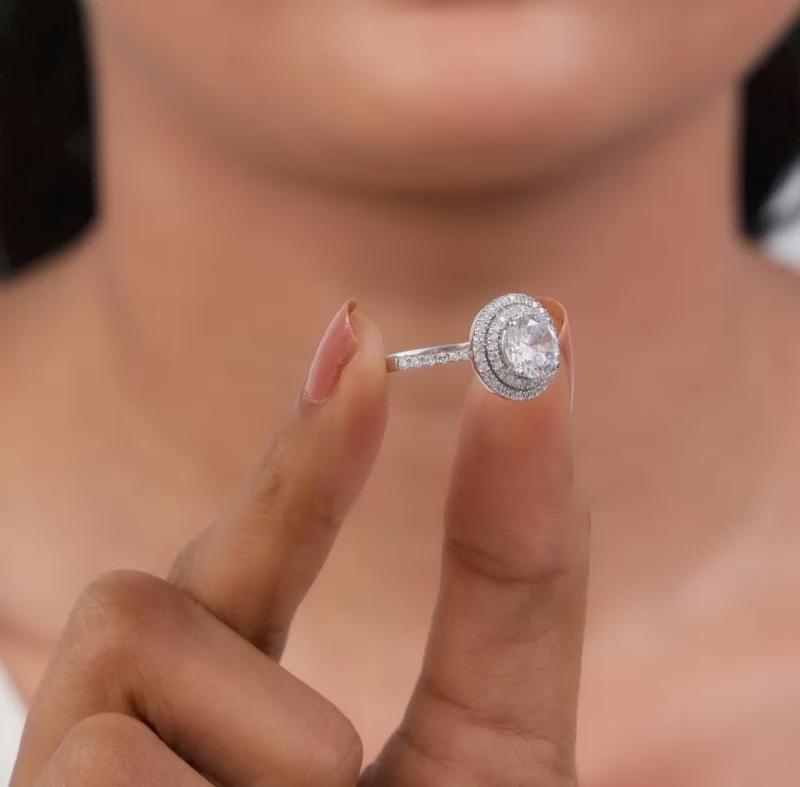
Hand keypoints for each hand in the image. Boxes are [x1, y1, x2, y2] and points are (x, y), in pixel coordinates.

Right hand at [11, 297, 587, 786]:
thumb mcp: (504, 744)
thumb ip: (516, 587)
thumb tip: (534, 386)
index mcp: (237, 730)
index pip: (244, 571)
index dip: (301, 458)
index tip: (358, 334)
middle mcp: (143, 746)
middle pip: (161, 569)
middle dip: (280, 481)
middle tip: (363, 352)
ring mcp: (77, 782)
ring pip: (122, 635)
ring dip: (263, 746)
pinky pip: (97, 761)